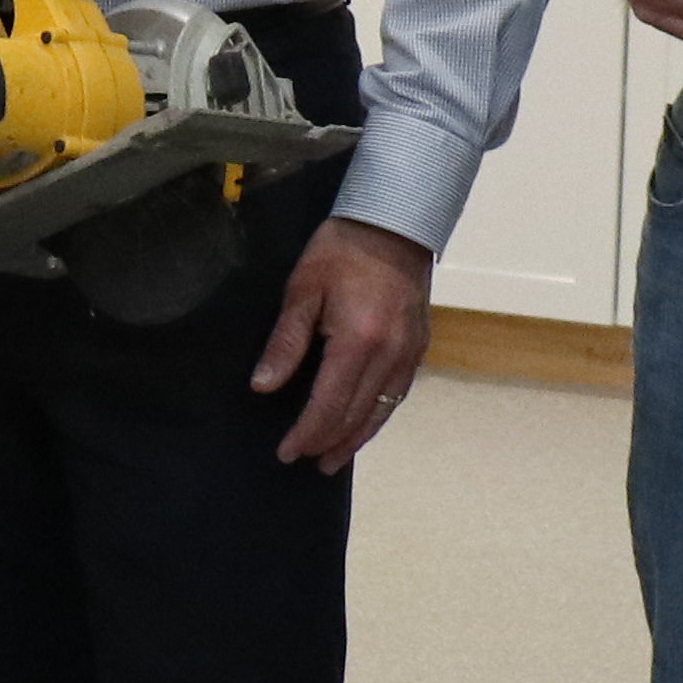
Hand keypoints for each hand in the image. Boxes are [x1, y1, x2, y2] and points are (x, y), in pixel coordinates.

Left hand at [257, 219, 432, 471]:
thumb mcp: (303, 290)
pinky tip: (363, 425)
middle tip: (304, 461)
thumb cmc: (342, 250)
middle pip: (355, 415)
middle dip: (327, 442)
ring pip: (381, 411)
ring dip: (355, 439)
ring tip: (332, 459)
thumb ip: (285, 342)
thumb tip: (263, 387)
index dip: (307, 433)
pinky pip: (397, 395)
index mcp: (358, 341)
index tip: (287, 452)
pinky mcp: (419, 347)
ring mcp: (409, 353)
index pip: (329, 404)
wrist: (395, 222)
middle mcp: (389, 355)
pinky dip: (377, 416)